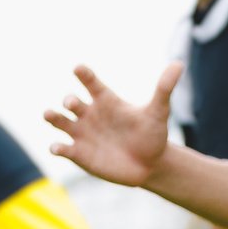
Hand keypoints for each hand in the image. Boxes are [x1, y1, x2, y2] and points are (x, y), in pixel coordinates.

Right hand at [44, 63, 177, 188]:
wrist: (150, 164)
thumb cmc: (152, 135)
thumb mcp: (158, 112)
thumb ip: (164, 88)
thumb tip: (179, 64)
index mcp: (106, 99)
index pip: (90, 82)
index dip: (84, 74)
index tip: (79, 68)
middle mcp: (90, 113)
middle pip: (71, 101)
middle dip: (69, 100)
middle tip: (73, 103)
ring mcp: (82, 133)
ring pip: (59, 121)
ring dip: (52, 117)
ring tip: (48, 114)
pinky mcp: (78, 153)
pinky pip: (62, 148)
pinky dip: (57, 147)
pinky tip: (57, 148)